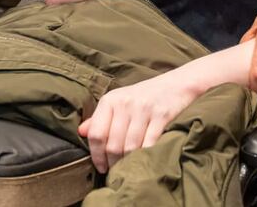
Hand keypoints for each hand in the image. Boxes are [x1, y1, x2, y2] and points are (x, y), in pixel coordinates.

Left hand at [78, 73, 195, 172]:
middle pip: (113, 145)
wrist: (175, 84)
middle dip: (113, 163)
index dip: (96, 155)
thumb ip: (99, 117)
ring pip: (130, 147)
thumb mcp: (119, 102)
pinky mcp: (161, 116)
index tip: (101, 166)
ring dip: (128, 163)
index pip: (97, 133)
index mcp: (111, 100)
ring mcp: (144, 109)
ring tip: (128, 167)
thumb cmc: (143, 97)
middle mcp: (126, 103)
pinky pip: (149, 144)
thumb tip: (81, 132)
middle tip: (116, 170)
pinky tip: (144, 160)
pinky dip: (145, 156)